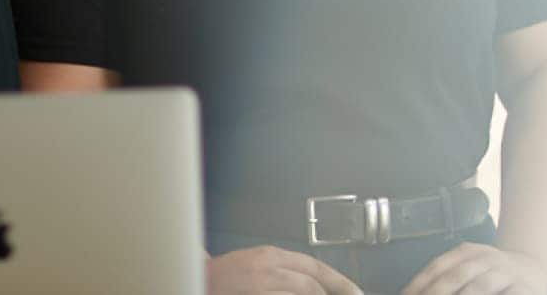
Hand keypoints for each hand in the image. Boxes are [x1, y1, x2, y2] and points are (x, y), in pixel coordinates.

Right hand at [206, 245, 364, 294]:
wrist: (190, 278)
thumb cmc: (221, 278)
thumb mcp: (255, 267)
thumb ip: (283, 272)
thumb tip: (315, 285)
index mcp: (269, 255)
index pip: (316, 267)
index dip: (340, 282)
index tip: (356, 293)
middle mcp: (266, 268)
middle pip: (311, 285)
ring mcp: (258, 286)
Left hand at [399, 243, 546, 294]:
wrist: (534, 269)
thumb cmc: (491, 275)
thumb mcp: (468, 267)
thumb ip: (445, 278)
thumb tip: (412, 293)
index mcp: (467, 252)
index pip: (437, 268)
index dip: (418, 284)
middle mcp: (486, 259)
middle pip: (455, 277)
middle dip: (435, 294)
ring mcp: (506, 273)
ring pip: (480, 287)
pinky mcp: (524, 288)